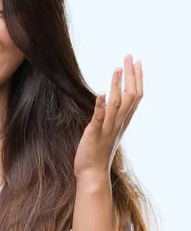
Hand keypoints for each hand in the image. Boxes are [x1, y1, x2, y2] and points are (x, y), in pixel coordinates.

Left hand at [74, 54, 142, 179]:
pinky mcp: (94, 134)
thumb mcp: (107, 131)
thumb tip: (109, 102)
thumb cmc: (97, 152)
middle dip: (131, 75)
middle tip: (130, 56)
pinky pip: (99, 119)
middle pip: (131, 96)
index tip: (137, 62)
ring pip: (117, 104)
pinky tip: (100, 94)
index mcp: (122, 121)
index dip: (137, 79)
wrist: (92, 174)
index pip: (135, 96)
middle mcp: (118, 123)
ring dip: (116, 85)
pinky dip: (101, 106)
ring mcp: (107, 128)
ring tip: (117, 68)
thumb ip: (110, 117)